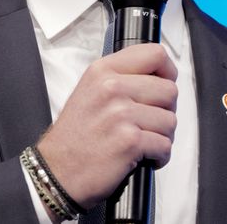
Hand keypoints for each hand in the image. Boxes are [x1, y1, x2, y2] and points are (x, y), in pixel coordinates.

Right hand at [36, 43, 177, 209]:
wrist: (57, 172)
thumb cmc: (75, 136)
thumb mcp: (90, 90)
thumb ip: (121, 78)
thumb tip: (159, 76)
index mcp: (103, 71)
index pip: (155, 54)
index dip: (168, 71)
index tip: (165, 84)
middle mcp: (112, 88)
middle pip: (169, 90)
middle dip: (166, 110)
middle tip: (150, 123)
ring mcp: (121, 114)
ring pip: (170, 120)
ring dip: (162, 136)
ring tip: (143, 142)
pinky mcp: (130, 141)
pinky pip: (165, 145)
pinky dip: (159, 156)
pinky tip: (143, 157)